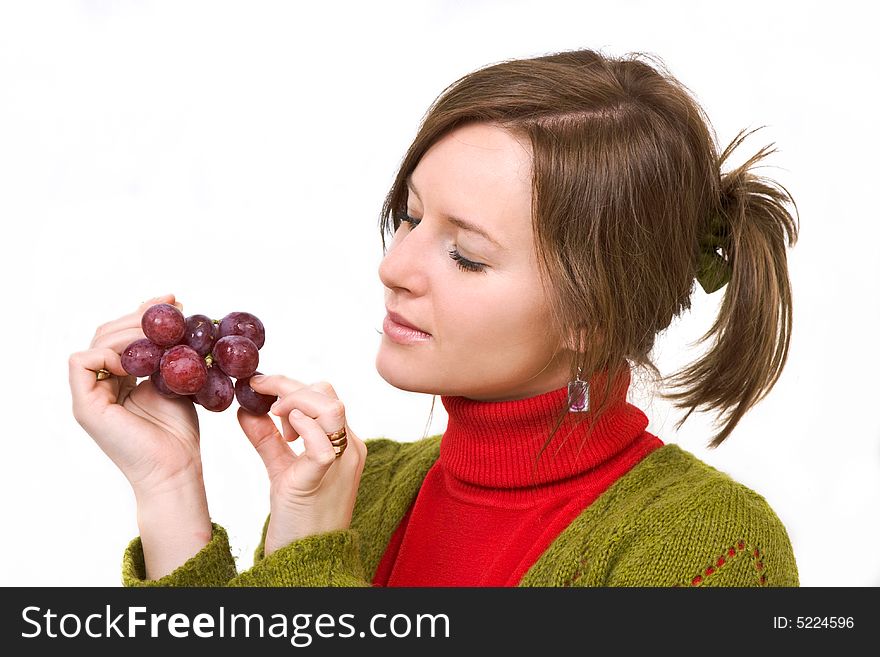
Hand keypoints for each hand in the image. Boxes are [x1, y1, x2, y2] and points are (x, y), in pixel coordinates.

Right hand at [68, 294, 203, 495]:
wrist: (177, 467)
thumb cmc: (179, 432)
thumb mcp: (175, 381)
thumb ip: (166, 354)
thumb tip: (174, 315)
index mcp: (119, 380)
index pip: (121, 336)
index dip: (143, 316)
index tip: (173, 303)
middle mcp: (100, 385)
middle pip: (106, 335)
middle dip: (137, 317)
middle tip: (169, 308)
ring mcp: (89, 396)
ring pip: (95, 343)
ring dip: (129, 331)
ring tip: (161, 332)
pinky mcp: (85, 406)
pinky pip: (82, 362)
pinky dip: (109, 353)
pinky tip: (138, 358)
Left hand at [237, 375, 367, 555]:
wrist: (307, 559)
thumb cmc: (299, 519)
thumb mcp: (282, 470)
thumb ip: (267, 439)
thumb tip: (246, 410)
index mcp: (344, 443)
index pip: (325, 395)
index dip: (292, 384)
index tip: (260, 385)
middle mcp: (350, 447)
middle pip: (328, 394)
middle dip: (290, 387)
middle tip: (264, 400)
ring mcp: (342, 462)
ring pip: (330, 408)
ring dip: (296, 402)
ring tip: (276, 419)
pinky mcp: (324, 478)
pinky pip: (321, 443)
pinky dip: (301, 427)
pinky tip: (284, 433)